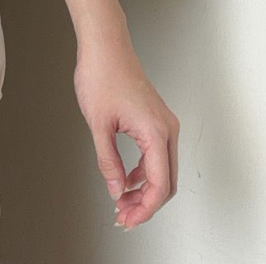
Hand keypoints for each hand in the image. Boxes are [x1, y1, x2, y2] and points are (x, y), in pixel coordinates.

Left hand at [74, 42, 178, 229]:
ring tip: (121, 201)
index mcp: (156, 132)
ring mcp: (163, 123)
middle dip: (146, 203)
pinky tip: (126, 179)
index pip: (160, 185)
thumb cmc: (102, 75)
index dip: (145, 209)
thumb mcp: (98, 124)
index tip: (127, 219)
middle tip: (123, 215)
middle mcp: (167, 129)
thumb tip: (115, 189)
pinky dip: (144, 171)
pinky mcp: (156, 119)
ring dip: (145, 189)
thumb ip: (108, 160)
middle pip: (167, 182)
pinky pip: (156, 155)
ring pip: (163, 170)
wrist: (105, 46)